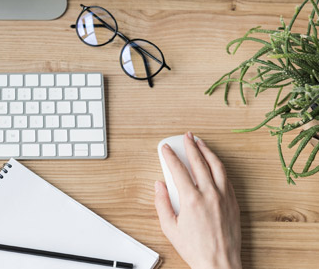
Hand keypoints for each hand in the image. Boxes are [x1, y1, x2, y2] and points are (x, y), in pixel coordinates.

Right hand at [155, 132, 241, 268]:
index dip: (170, 155)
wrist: (219, 263)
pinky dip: (219, 165)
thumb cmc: (195, 249)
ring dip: (208, 151)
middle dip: (191, 146)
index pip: (178, 169)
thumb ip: (161, 203)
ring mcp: (224, 197)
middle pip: (199, 162)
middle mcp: (210, 194)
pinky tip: (214, 162)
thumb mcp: (169, 227)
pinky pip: (226, 177)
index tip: (165, 148)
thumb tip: (159, 186)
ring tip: (201, 142)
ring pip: (217, 166)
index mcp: (191, 199)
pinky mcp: (234, 202)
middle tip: (186, 136)